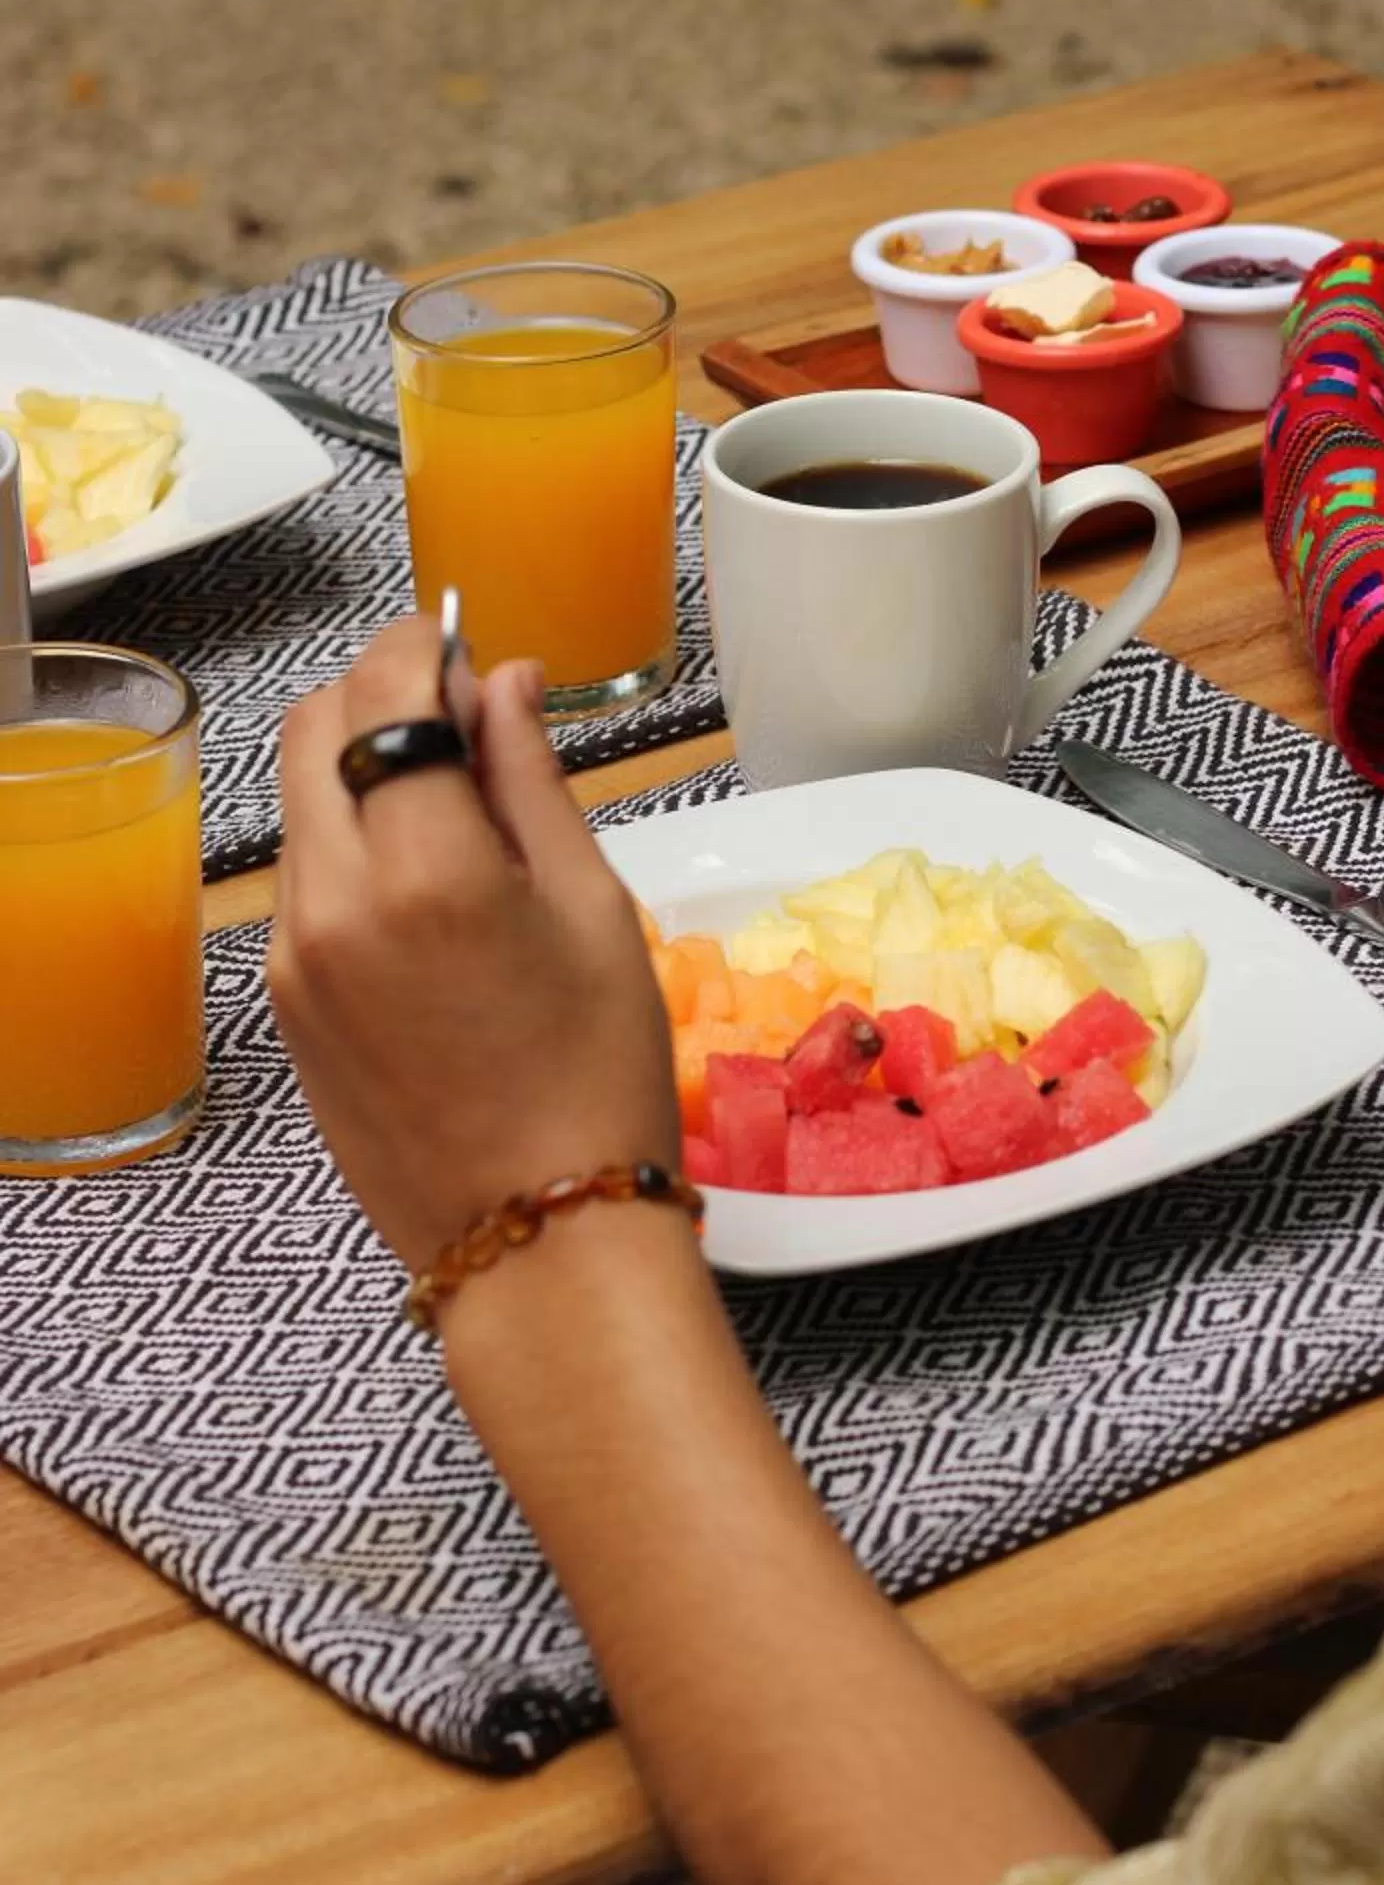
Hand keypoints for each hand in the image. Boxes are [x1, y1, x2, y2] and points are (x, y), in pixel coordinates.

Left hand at [269, 617, 677, 1268]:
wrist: (538, 1237)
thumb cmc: (596, 1077)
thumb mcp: (593, 907)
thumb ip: (532, 778)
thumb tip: (503, 682)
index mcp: (425, 870)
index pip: (385, 692)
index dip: (426, 648)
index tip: (467, 649)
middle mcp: (333, 904)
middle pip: (313, 728)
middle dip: (378, 695)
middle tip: (459, 717)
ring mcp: (293, 959)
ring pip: (300, 804)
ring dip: (360, 771)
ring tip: (456, 812)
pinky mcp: (284, 1005)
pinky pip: (300, 882)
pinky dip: (349, 846)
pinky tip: (427, 887)